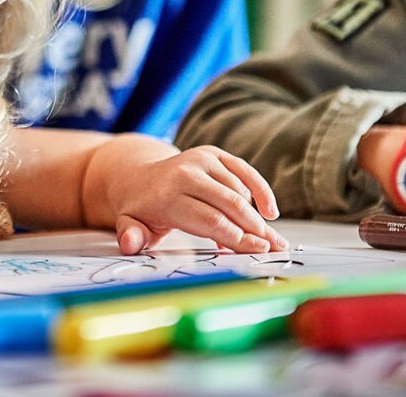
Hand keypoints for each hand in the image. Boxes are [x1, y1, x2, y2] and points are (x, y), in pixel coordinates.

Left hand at [101, 144, 286, 254]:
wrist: (136, 176)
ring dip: (257, 217)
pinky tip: (270, 211)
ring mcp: (200, 159)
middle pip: (230, 205)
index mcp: (166, 195)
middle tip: (276, 250)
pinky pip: (243, 170)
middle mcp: (185, 172)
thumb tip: (130, 243)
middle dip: (255, 230)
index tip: (259, 252)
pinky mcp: (211, 152)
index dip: (237, 238)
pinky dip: (260, 189)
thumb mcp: (130, 225)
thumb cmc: (139, 209)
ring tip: (271, 240)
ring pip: (239, 191)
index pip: (210, 221)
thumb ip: (132, 236)